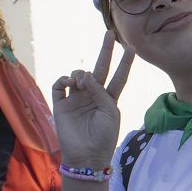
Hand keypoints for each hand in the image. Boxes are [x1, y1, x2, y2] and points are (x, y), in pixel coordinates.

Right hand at [51, 31, 135, 165]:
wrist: (86, 156)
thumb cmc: (103, 136)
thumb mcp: (110, 113)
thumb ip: (100, 92)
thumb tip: (86, 74)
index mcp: (109, 99)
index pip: (118, 76)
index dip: (125, 63)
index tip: (131, 47)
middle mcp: (93, 95)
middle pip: (100, 68)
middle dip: (105, 51)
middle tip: (110, 34)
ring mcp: (77, 99)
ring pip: (78, 74)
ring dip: (81, 73)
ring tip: (82, 81)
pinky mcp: (61, 104)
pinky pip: (59, 85)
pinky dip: (64, 79)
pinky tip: (70, 82)